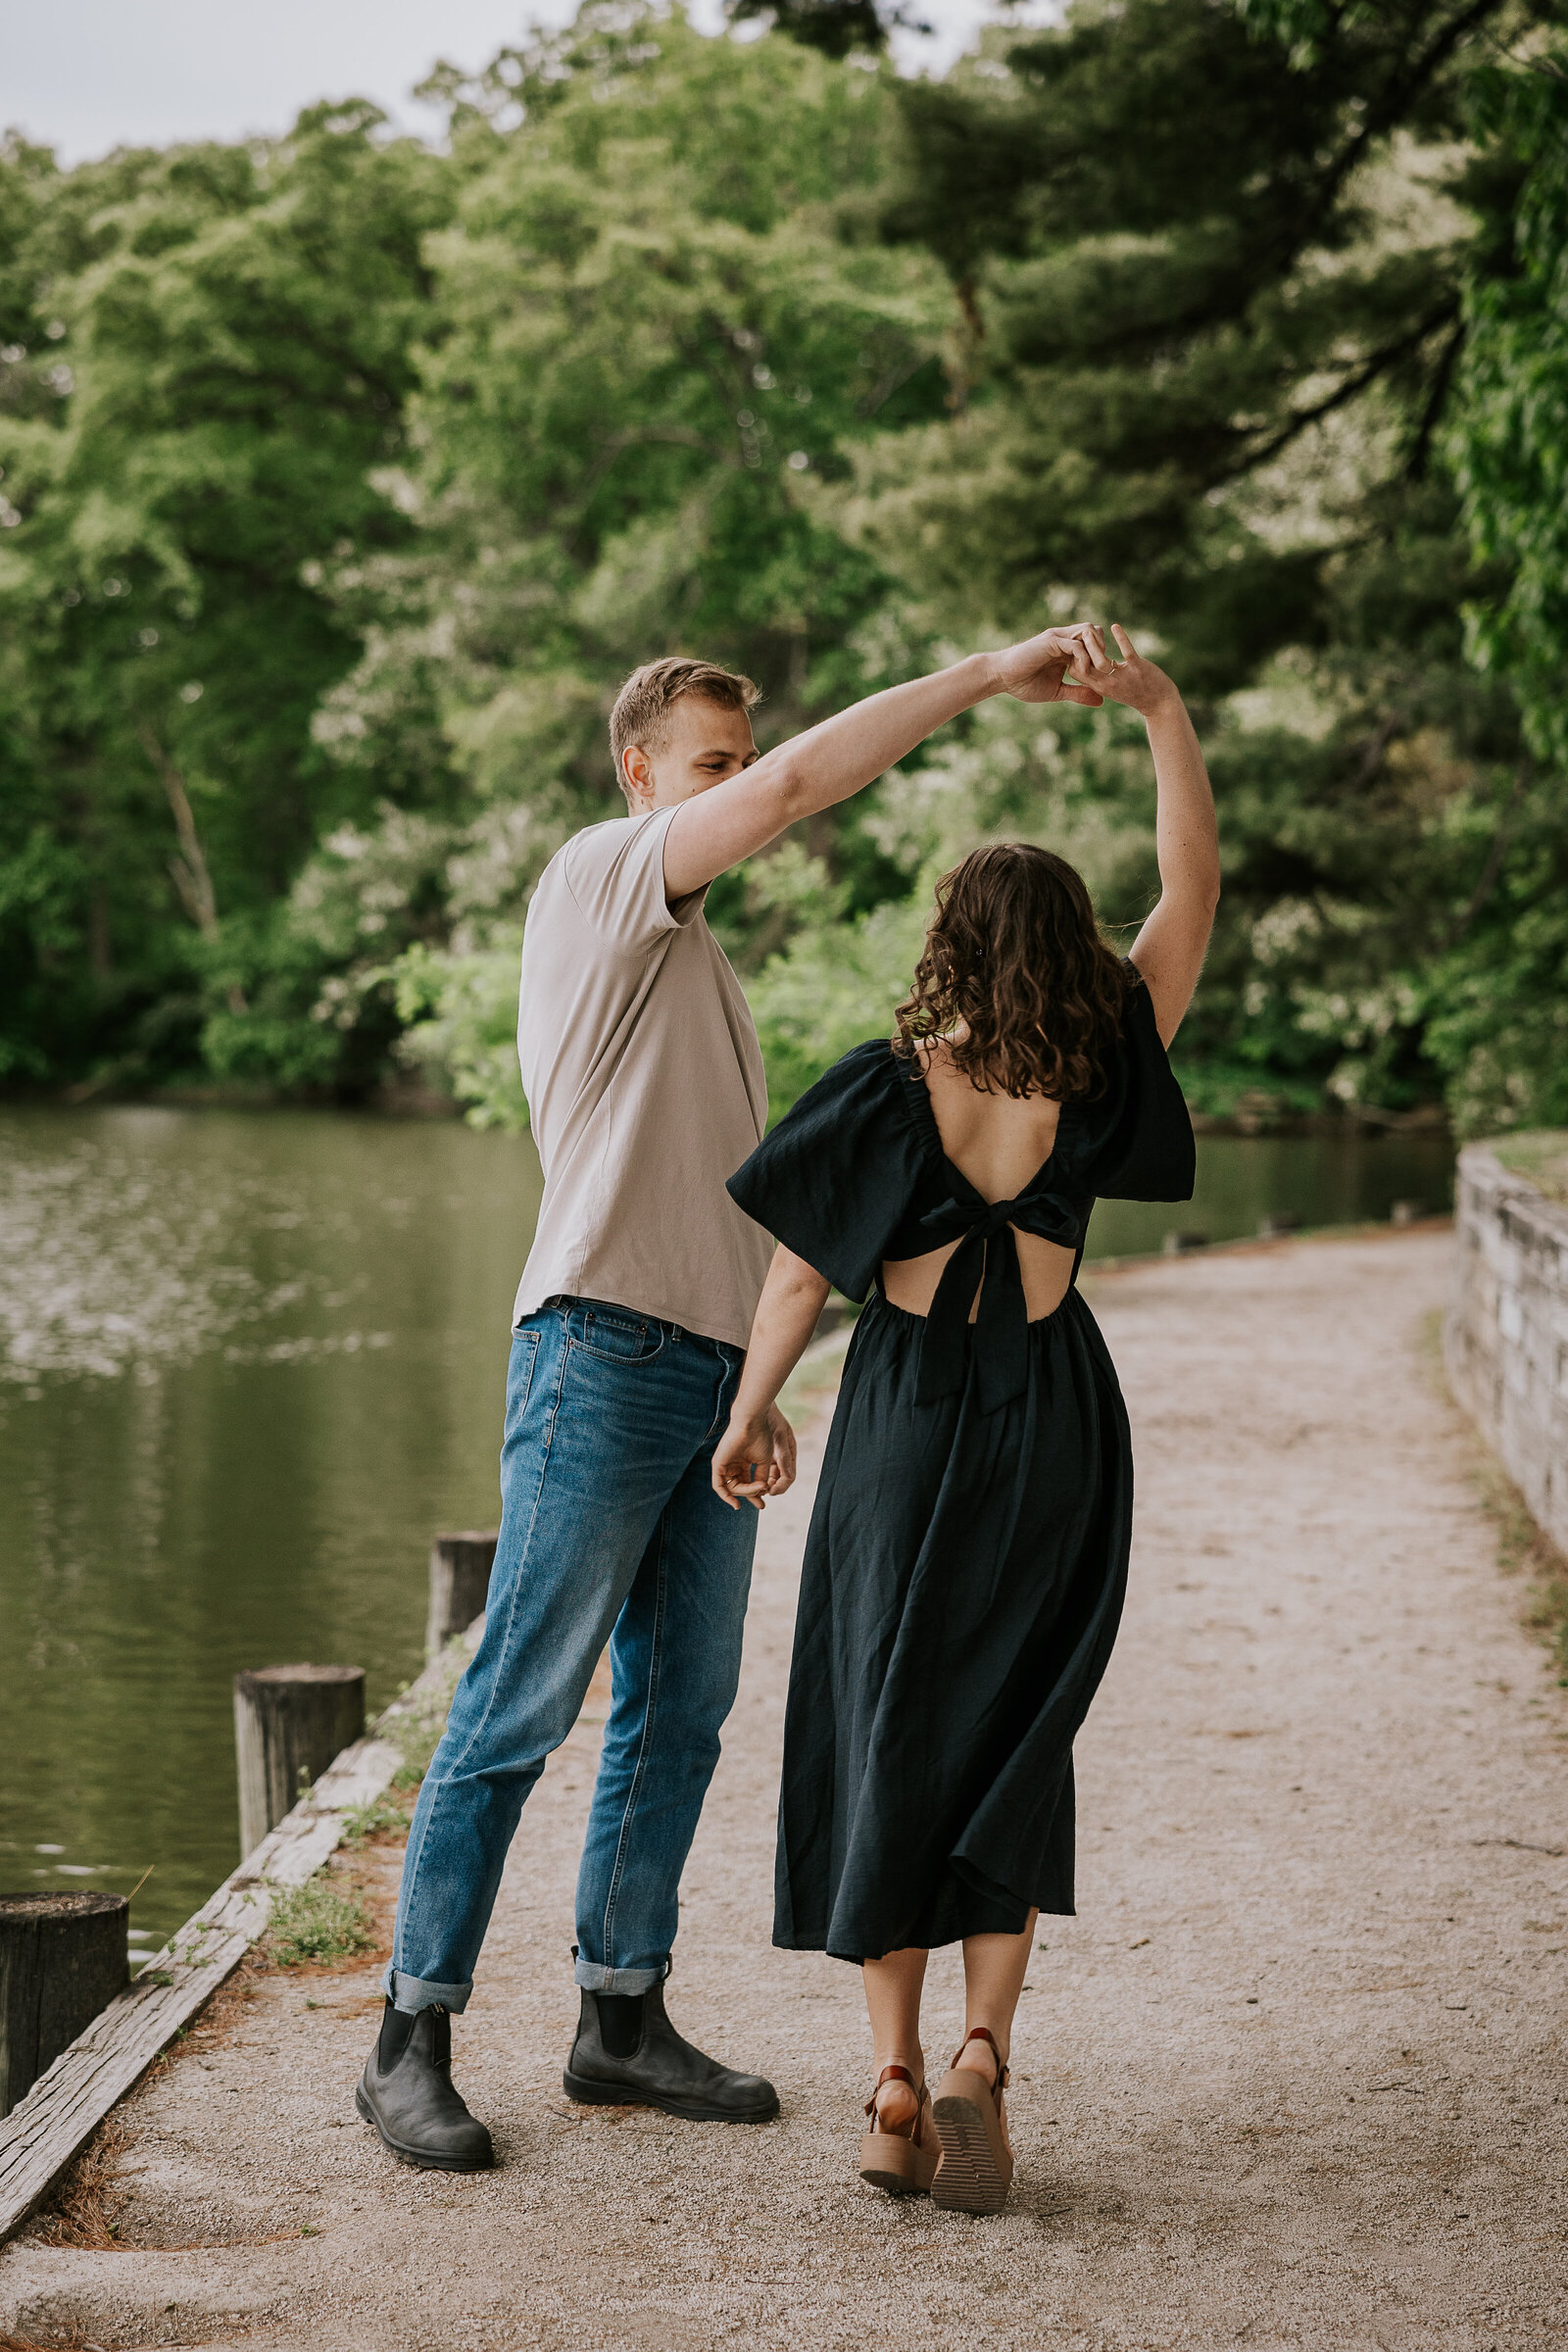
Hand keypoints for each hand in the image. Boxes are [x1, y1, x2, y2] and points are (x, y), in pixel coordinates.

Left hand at [711, 1403, 796, 1511]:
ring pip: (731, 1488)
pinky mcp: (718, 1464)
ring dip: (746, 1492)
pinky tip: (736, 1502)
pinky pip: (719, 1486)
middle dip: (750, 1497)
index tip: (763, 1505)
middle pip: (738, 1488)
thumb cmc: (760, 1437)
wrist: (752, 1424)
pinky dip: (726, 1496)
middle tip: (761, 1505)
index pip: (746, 1483)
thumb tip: (761, 1492)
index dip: (755, 1495)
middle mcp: (732, 1464)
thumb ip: (761, 1477)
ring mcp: (724, 1464)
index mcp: (742, 1462)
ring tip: (758, 1486)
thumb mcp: (763, 1462)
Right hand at [988, 623, 1108, 707]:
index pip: (1095, 643)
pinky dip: (1083, 658)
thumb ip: (1079, 693)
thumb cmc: (1024, 684)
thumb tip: (1101, 701)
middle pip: (1096, 631)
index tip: (1101, 677)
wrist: (1001, 678)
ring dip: (1096, 651)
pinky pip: (1075, 644)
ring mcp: (1058, 638)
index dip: (1102, 658)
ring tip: (1095, 671)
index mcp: (1067, 650)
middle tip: (1102, 671)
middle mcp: (1064, 639)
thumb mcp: (1057, 692)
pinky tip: (1079, 673)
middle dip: (1103, 650)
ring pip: (1088, 632)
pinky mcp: (1051, 642)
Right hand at [1064, 623, 1177, 717]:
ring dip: (1094, 643)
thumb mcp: (1112, 688)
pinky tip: (1114, 626)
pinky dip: (1120, 637)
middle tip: (1079, 632)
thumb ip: (1100, 677)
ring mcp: (1123, 676)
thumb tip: (1089, 662)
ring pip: (1101, 659)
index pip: (1076, 673)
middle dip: (1079, 648)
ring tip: (1090, 629)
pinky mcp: (1138, 667)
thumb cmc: (1136, 693)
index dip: (1073, 658)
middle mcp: (1108, 684)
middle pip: (1084, 665)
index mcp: (1100, 688)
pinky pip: (1126, 650)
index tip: (1076, 645)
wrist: (1159, 704)